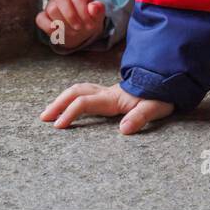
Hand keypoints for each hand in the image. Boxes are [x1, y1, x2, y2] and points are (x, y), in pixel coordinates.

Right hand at [34, 0, 106, 50]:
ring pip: (51, 9)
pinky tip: (58, 32)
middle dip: (71, 17)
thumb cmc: (89, 19)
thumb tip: (93, 7)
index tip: (90, 25)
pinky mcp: (43, 16)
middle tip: (79, 28)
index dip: (84, 12)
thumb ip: (98, 9)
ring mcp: (51, 4)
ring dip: (63, 24)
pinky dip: (48, 27)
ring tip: (73, 32)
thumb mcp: (97, 15)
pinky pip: (40, 19)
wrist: (80, 30)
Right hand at [40, 82, 174, 134]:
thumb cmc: (160, 95)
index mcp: (113, 97)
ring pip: (77, 90)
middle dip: (57, 104)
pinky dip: (70, 98)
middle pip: (75, 92)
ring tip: (49, 113)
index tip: (59, 126)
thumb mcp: (155, 107)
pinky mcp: (108, 94)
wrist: (166, 80)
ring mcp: (106, 91)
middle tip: (44, 118)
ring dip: (61, 99)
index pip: (85, 102)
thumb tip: (123, 129)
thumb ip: (140, 117)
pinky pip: (83, 92)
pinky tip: (66, 106)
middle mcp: (106, 92)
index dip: (70, 112)